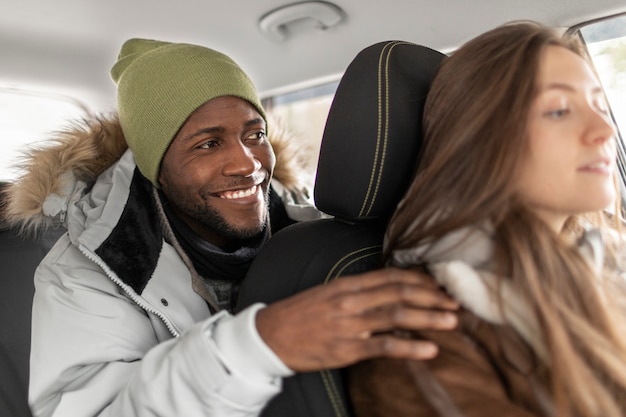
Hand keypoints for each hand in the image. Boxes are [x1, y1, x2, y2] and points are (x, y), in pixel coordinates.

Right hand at [255, 267, 458, 371]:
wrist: (269, 337)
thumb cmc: (299, 315)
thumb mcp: (327, 294)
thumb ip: (356, 291)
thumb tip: (387, 290)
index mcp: (347, 284)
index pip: (391, 276)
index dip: (419, 280)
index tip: (439, 285)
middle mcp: (351, 300)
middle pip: (399, 293)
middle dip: (432, 297)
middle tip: (456, 302)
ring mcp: (349, 325)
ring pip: (396, 316)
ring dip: (428, 318)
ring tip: (453, 321)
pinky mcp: (346, 349)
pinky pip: (383, 346)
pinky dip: (409, 347)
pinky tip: (429, 349)